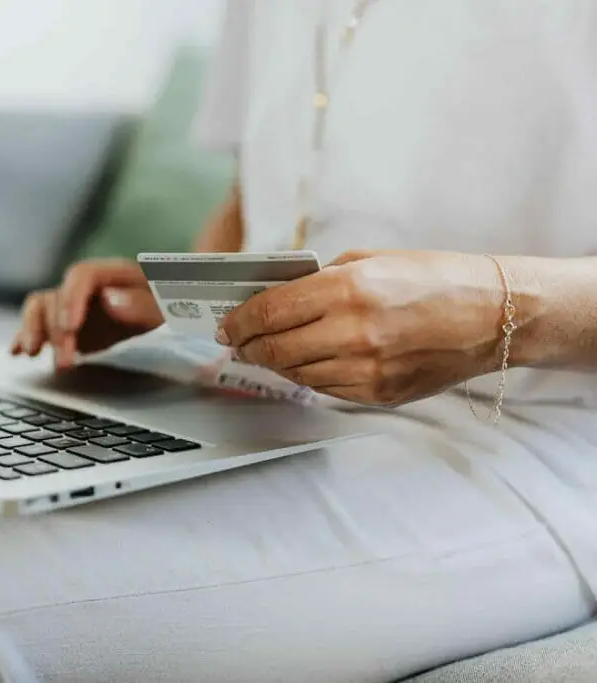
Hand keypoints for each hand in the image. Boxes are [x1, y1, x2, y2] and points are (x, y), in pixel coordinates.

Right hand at [11, 258, 163, 369]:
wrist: (167, 305)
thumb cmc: (168, 302)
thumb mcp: (167, 304)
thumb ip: (141, 303)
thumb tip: (109, 301)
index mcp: (111, 273)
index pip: (81, 275)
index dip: (72, 299)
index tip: (70, 327)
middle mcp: (86, 286)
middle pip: (58, 297)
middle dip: (56, 331)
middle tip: (66, 362)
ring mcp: (73, 303)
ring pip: (41, 307)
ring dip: (33, 330)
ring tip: (32, 354)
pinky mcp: (67, 323)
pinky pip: (40, 323)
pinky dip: (26, 336)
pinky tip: (16, 352)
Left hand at [216, 250, 507, 405]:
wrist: (493, 315)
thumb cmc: (433, 278)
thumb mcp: (371, 260)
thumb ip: (320, 280)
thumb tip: (274, 298)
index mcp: (348, 290)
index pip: (270, 311)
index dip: (239, 321)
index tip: (226, 325)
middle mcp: (354, 332)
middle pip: (274, 349)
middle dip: (247, 346)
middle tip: (236, 343)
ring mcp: (367, 369)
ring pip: (295, 373)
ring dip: (274, 363)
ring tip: (265, 351)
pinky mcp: (379, 394)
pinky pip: (325, 389)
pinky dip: (307, 375)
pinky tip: (305, 362)